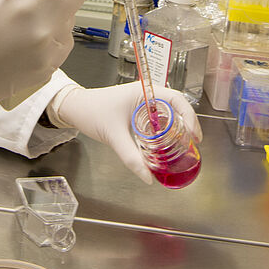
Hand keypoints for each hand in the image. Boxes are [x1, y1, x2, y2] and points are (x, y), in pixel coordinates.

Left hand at [48, 81, 201, 183]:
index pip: (177, 99)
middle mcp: (147, 95)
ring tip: (184, 145)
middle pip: (177, 107)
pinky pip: (158, 119)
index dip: (189, 116)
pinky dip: (166, 130)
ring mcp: (143, 103)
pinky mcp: (138, 111)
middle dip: (187, 124)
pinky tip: (167, 143)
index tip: (193, 135)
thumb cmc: (92, 112)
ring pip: (168, 113)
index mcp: (144, 91)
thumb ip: (131, 158)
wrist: (75, 108)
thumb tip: (148, 177)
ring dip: (178, 127)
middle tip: (193, 143)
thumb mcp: (114, 136)